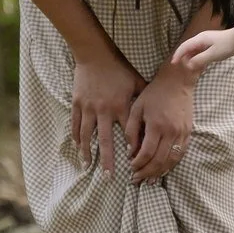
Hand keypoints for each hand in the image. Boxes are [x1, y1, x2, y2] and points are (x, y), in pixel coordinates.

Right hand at [71, 51, 144, 174]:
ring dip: (87, 153)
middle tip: (108, 178)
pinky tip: (78, 147)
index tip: (133, 163)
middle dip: (107, 160)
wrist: (95, 55)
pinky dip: (76, 137)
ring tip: (88, 166)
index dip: (130, 149)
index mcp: (121, 106)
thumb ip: (145, 99)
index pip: (127, 133)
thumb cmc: (119, 69)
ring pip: (87, 135)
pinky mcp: (78, 103)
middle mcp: (104, 110)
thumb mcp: (136, 82)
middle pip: (105, 141)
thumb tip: (156, 114)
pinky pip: (76, 124)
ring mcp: (89, 108)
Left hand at [125, 64, 195, 183]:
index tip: (130, 169)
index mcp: (156, 125)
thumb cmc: (154, 93)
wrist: (178, 81)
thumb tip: (130, 152)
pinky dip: (171, 165)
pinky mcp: (188, 133)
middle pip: (159, 160)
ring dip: (159, 173)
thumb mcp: (136, 108)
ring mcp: (182, 133)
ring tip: (149, 180)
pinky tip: (163, 170)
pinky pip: (180, 154)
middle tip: (137, 179)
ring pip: (171, 160)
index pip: (146, 153)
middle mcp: (171, 131)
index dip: (137, 164)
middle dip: (147, 173)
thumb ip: (131, 131)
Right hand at [173, 27, 233, 77]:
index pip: (184, 47)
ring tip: (192, 67)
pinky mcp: (210, 44)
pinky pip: (200, 50)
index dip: (177, 55)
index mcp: (199, 39)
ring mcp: (205, 40)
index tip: (173, 63)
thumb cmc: (226, 46)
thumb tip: (188, 65)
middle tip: (184, 67)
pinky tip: (200, 64)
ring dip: (191, 58)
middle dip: (184, 57)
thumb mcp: (213, 55)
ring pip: (193, 50)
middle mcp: (200, 38)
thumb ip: (200, 60)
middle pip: (187, 48)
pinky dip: (197, 57)